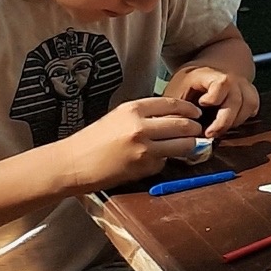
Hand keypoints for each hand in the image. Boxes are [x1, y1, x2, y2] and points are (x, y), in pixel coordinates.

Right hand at [50, 97, 202, 190]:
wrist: (73, 163)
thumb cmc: (94, 140)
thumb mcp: (118, 117)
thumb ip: (145, 115)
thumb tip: (176, 117)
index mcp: (133, 109)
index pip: (173, 104)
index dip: (190, 109)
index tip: (197, 113)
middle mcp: (141, 126)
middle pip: (184, 125)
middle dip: (196, 129)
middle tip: (198, 132)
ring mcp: (144, 148)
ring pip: (183, 145)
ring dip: (191, 146)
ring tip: (189, 146)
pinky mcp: (144, 166)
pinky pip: (165, 161)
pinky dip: (165, 161)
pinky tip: (156, 160)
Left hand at [163, 65, 258, 136]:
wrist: (214, 63)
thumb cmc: (192, 81)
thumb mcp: (177, 89)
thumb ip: (176, 110)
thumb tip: (176, 131)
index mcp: (210, 75)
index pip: (221, 85)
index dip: (214, 97)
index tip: (202, 105)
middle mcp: (232, 79)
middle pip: (236, 100)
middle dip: (224, 121)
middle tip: (210, 134)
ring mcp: (243, 85)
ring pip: (249, 104)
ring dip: (236, 120)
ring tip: (220, 128)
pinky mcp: (250, 92)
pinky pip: (254, 105)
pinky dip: (246, 116)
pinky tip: (233, 121)